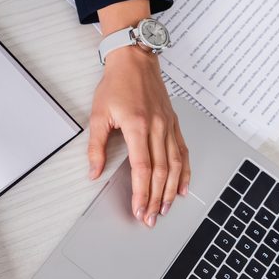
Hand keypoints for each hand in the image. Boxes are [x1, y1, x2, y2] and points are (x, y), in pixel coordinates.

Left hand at [87, 45, 190, 227]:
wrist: (135, 60)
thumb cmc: (116, 84)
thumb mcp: (98, 115)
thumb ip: (96, 147)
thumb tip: (94, 172)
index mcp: (137, 126)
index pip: (142, 168)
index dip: (141, 192)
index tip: (139, 209)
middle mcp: (158, 127)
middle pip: (160, 171)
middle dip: (155, 198)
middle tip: (151, 218)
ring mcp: (169, 126)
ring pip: (175, 164)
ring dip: (170, 190)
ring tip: (165, 209)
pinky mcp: (174, 123)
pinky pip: (183, 151)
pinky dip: (184, 172)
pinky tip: (181, 187)